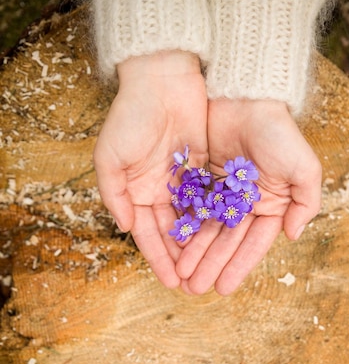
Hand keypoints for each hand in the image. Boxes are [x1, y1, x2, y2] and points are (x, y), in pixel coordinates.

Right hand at [93, 51, 208, 288]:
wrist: (163, 79)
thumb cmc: (131, 116)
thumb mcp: (110, 157)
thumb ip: (114, 195)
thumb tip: (125, 227)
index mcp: (135, 192)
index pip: (148, 235)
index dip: (159, 259)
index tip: (171, 282)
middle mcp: (158, 192)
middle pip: (171, 234)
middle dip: (182, 259)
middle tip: (195, 284)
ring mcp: (181, 182)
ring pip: (192, 222)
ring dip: (200, 246)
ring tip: (211, 270)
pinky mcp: (202, 169)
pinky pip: (209, 201)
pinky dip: (214, 221)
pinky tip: (224, 242)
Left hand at [176, 99, 321, 294]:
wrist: (244, 95)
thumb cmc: (278, 131)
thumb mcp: (304, 166)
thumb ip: (306, 203)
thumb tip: (294, 237)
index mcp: (270, 206)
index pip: (252, 244)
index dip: (237, 267)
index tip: (223, 288)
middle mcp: (245, 204)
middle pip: (225, 242)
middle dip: (210, 266)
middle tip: (194, 289)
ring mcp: (222, 194)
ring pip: (206, 231)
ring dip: (194, 254)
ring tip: (181, 276)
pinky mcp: (200, 180)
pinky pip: (190, 210)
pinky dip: (183, 229)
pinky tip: (173, 248)